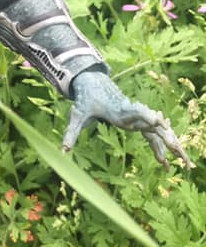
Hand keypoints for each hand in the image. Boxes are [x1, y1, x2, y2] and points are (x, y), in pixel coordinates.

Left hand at [63, 70, 192, 170]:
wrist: (94, 84)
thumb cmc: (85, 100)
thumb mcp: (77, 116)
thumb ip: (71, 133)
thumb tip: (63, 152)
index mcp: (118, 111)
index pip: (134, 114)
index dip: (145, 117)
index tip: (157, 119)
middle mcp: (131, 114)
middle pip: (153, 125)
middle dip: (166, 137)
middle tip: (178, 148)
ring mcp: (137, 117)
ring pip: (157, 132)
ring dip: (170, 145)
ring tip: (183, 162)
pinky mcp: (137, 121)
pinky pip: (152, 136)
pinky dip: (161, 147)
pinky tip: (166, 161)